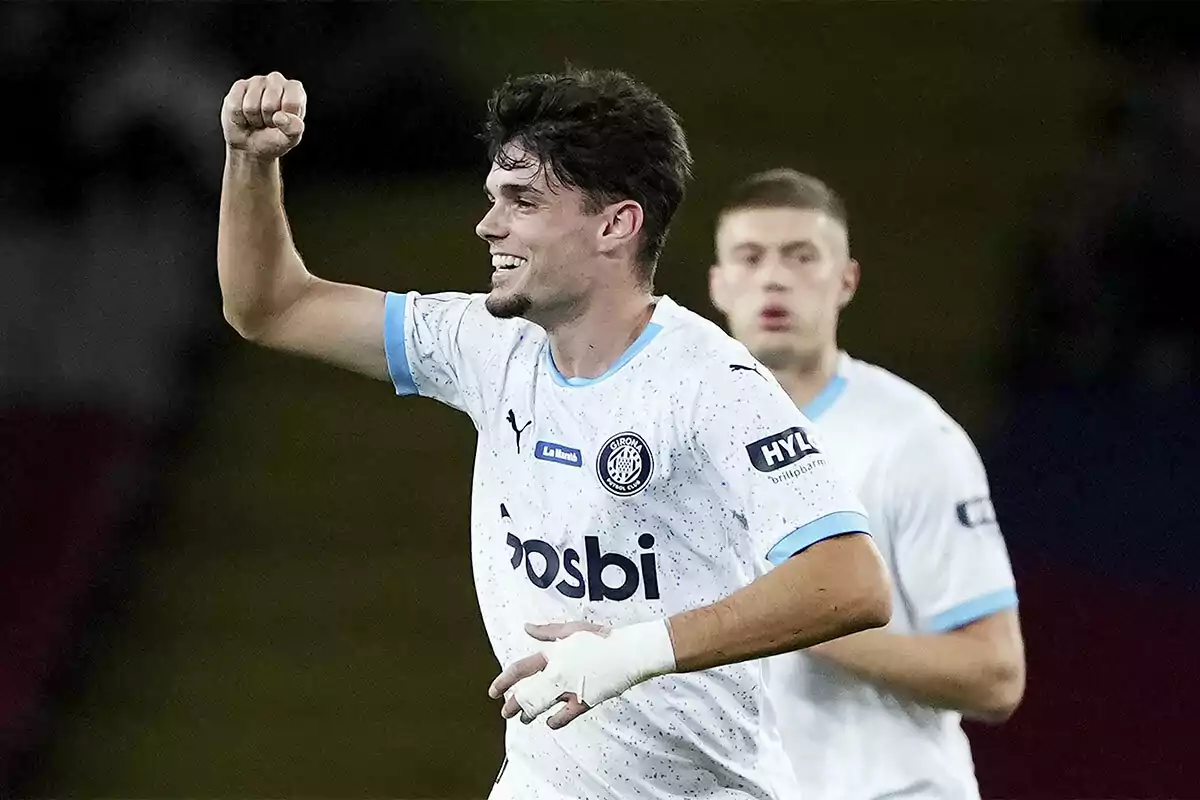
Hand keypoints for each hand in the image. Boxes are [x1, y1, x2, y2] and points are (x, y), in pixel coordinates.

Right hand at [221, 72, 306, 159]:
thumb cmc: (274, 138)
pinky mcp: (239, 85)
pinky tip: (245, 114)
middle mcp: (277, 80)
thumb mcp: (290, 139)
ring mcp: (257, 80)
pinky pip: (236, 106)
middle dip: (268, 120)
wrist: (251, 144)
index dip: (286, 119)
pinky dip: (240, 117)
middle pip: (270, 104)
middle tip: (268, 122)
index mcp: (295, 90)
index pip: (293, 102)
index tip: (284, 123)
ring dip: (254, 119)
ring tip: (258, 119)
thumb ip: (294, 129)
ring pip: (251, 106)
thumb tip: (281, 117)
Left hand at [488, 620, 674, 729]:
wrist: (628, 652)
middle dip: (513, 704)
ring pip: (543, 705)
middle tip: (505, 712)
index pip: (521, 669)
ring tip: (523, 719)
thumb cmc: (601, 637)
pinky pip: (566, 715)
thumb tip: (527, 628)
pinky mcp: (586, 700)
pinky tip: (550, 723)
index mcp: (553, 655)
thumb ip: (547, 632)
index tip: (493, 691)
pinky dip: (556, 720)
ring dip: (530, 713)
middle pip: (528, 693)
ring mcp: (571, 688)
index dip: (504, 680)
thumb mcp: (572, 628)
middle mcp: (558, 673)